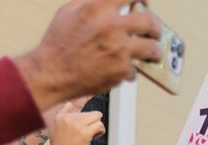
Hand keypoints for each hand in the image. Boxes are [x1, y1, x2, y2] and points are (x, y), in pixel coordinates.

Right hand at [15, 0, 162, 109]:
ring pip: (151, 48)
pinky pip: (135, 70)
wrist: (52, 74)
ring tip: (152, 54)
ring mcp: (119, 49)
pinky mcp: (121, 70)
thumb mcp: (68, 12)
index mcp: (97, 8)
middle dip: (155, 28)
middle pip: (148, 21)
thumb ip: (90, 3)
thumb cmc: (57, 45)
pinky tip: (121, 72)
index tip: (146, 1)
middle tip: (155, 33)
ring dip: (154, 52)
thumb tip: (110, 2)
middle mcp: (111, 26)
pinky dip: (129, 72)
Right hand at [46, 107, 105, 144]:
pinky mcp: (85, 132)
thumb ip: (62, 114)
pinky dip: (101, 132)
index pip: (76, 105)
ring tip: (91, 135)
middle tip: (87, 133)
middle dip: (91, 123)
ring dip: (97, 127)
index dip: (83, 118)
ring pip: (97, 117)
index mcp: (60, 116)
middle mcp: (68, 118)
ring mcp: (76, 124)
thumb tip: (69, 103)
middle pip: (90, 113)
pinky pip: (100, 126)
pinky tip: (95, 138)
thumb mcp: (54, 128)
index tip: (83, 126)